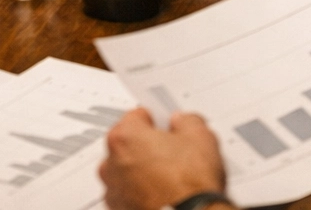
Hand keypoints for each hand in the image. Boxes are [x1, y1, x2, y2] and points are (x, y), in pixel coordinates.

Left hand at [99, 108, 228, 209]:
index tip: (166, 127)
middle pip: (128, 144)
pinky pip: (128, 194)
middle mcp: (110, 163)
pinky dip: (141, 194)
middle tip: (172, 154)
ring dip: (142, 171)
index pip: (137, 116)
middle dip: (147, 147)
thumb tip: (183, 122)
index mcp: (124, 137)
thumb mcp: (200, 138)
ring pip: (126, 171)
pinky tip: (163, 195)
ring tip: (170, 179)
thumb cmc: (190, 185)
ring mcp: (113, 190)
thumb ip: (187, 121)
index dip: (157, 120)